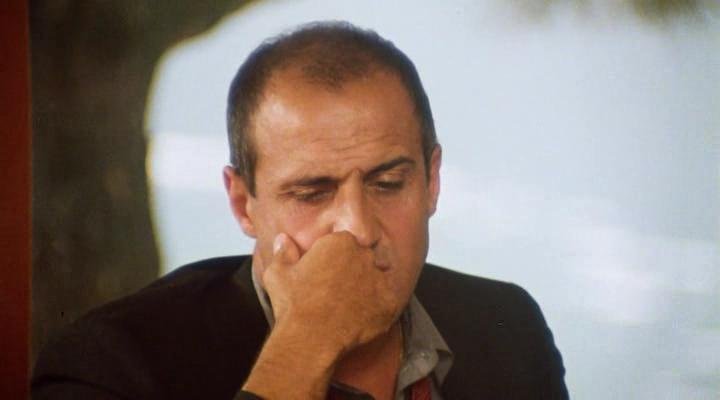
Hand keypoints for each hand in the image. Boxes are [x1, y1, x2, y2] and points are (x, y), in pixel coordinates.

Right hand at [262, 231, 402, 354]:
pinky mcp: (390, 301)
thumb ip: (283, 253)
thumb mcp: (277, 274)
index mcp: (340, 241)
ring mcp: (379, 278)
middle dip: (354, 270)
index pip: (345, 243)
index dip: (336, 258)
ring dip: (369, 287)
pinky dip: (380, 307)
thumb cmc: (292, 303)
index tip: (328, 273)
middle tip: (339, 290)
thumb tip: (283, 239)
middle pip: (364, 258)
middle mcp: (364, 255)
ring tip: (352, 305)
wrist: (310, 338)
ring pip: (378, 277)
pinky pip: (389, 300)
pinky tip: (363, 316)